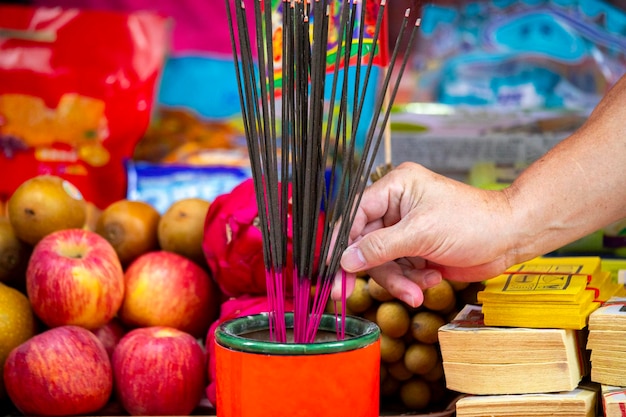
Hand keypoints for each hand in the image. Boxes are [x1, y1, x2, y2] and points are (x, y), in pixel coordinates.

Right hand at [332, 162, 515, 306]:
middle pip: (365, 244)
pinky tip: (432, 280)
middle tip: (348, 293)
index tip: (329, 268)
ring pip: (382, 262)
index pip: (354, 215)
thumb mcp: (421, 233)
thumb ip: (379, 247)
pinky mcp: (416, 250)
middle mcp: (396, 207)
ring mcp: (406, 230)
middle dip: (375, 270)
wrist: (509, 238)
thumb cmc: (472, 221)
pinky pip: (400, 271)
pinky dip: (412, 281)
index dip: (340, 243)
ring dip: (399, 280)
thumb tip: (345, 259)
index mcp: (394, 188)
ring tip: (418, 290)